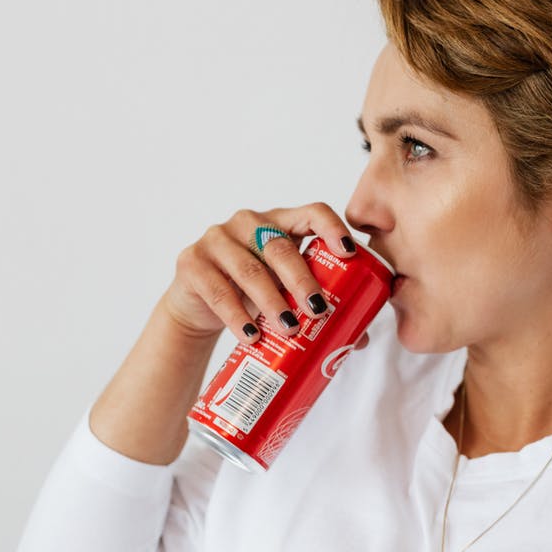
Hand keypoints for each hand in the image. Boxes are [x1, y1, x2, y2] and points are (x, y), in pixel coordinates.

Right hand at [161, 202, 371, 348]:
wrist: (198, 307)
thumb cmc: (251, 294)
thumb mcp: (283, 291)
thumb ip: (314, 304)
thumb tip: (359, 339)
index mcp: (279, 223)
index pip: (312, 212)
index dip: (332, 228)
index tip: (349, 253)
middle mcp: (247, 224)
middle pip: (280, 246)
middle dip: (302, 280)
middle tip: (318, 310)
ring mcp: (217, 240)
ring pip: (250, 270)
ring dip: (272, 302)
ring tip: (289, 329)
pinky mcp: (192, 263)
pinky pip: (219, 292)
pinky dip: (238, 317)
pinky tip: (252, 335)